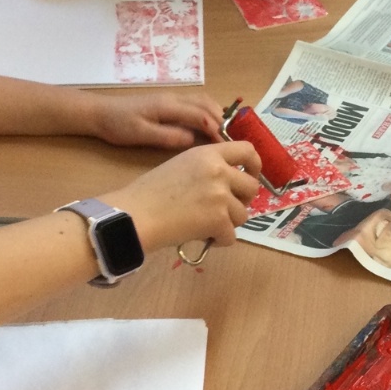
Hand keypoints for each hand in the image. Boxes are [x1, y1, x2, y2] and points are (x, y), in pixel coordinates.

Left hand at [86, 91, 222, 148]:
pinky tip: (207, 126)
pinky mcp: (168, 102)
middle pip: (206, 104)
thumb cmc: (118, 125)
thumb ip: (167, 137)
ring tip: (224, 134)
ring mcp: (172, 98)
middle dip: (222, 120)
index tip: (227, 146)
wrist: (100, 112)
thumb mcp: (140, 134)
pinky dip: (207, 112)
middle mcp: (174, 98)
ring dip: (216, 114)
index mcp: (168, 106)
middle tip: (230, 141)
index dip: (216, 130)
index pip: (200, 115)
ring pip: (202, 101)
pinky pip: (195, 103)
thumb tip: (192, 140)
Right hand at [106, 141, 261, 253]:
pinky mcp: (219, 219)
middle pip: (252, 186)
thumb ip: (207, 169)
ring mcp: (221, 195)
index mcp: (208, 154)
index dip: (255, 164)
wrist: (135, 214)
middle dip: (242, 200)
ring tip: (205, 224)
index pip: (247, 150)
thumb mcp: (181, 166)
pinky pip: (231, 236)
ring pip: (243, 214)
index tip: (251, 174)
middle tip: (224, 208)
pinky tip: (201, 236)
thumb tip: (229, 185)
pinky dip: (218, 240)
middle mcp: (219, 171)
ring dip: (228, 223)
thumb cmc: (149, 192)